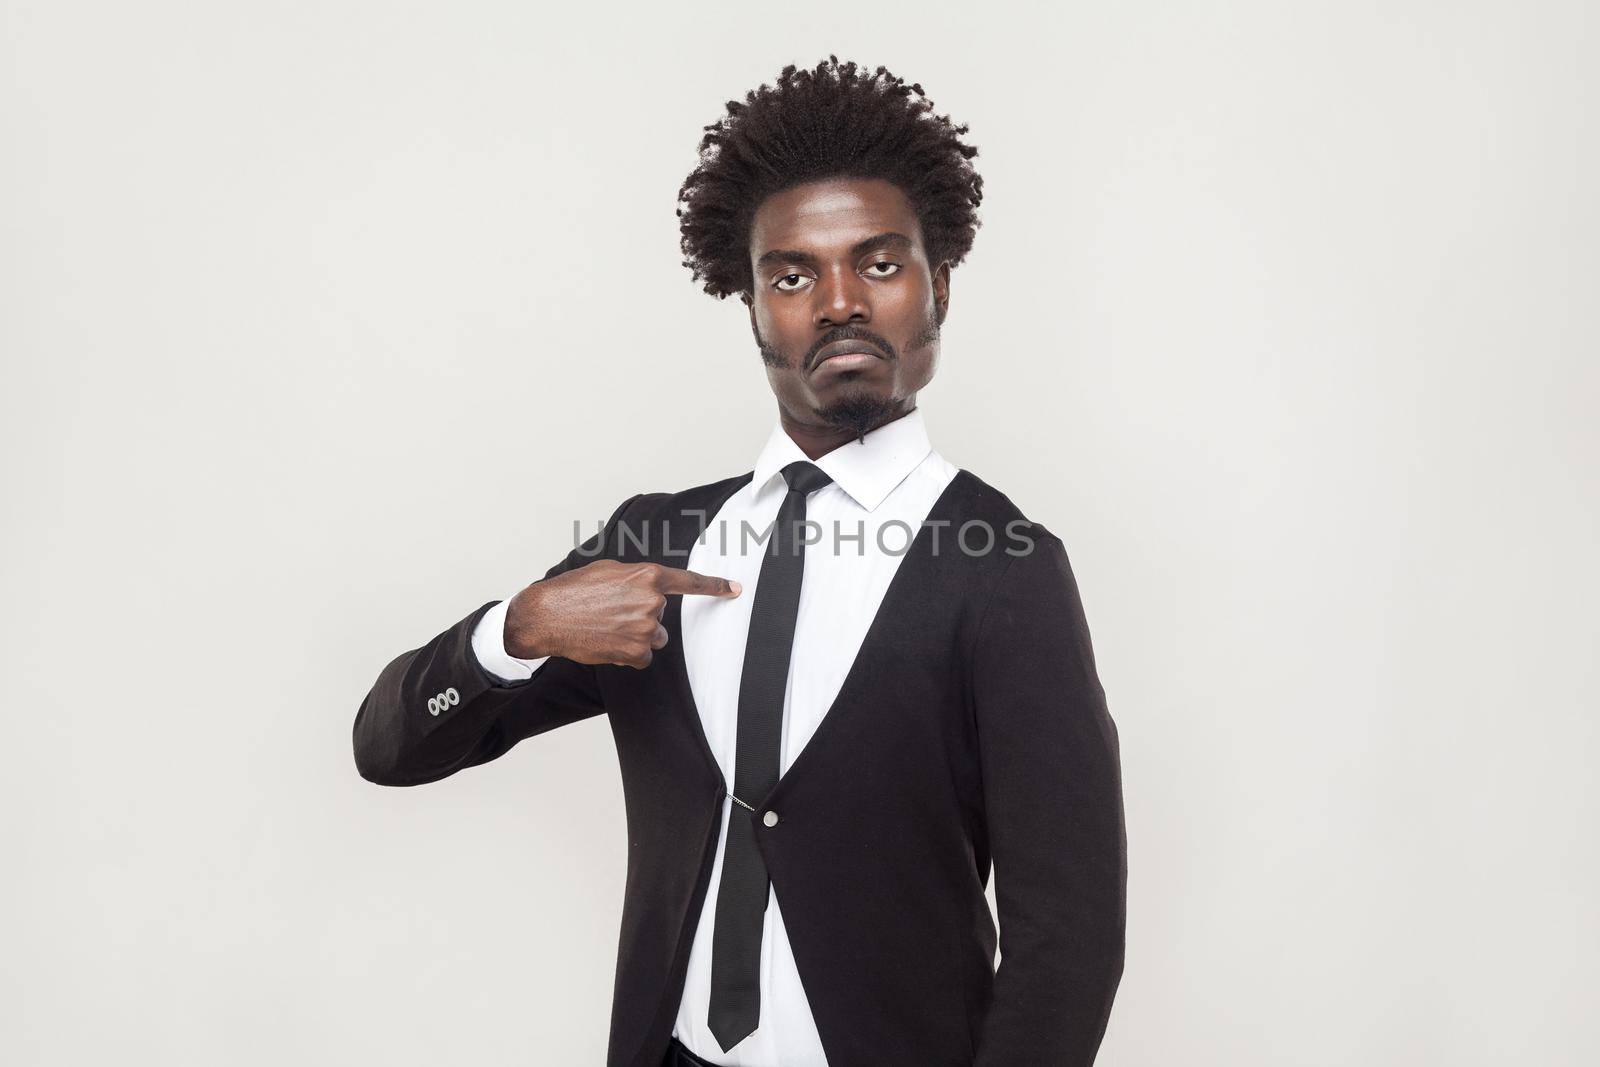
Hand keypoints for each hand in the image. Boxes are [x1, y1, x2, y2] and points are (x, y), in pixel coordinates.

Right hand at [505, 560, 741, 668]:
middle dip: (642, 616)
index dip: (715, 586)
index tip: (734, 589)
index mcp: (647, 576)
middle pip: (661, 615)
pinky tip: (607, 642)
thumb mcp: (609, 570)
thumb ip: (637, 578)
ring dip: (636, 636)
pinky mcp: (636, 652)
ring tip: (607, 627)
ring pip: (654, 637)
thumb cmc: (574, 590)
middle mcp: (651, 602)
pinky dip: (628, 653)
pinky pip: (643, 656)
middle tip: (612, 612)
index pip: (689, 582)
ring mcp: (645, 628)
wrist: (547, 615)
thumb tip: (651, 588)